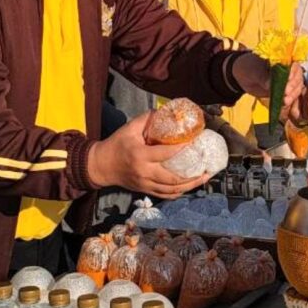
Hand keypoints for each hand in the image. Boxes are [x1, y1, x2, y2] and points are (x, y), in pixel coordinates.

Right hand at [86, 112, 210, 197]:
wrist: (101, 165)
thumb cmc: (116, 144)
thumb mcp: (129, 128)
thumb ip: (147, 119)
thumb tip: (166, 112)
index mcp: (140, 155)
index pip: (165, 154)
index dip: (181, 149)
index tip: (195, 143)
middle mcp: (144, 172)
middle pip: (172, 179)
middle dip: (192, 177)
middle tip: (207, 170)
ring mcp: (145, 184)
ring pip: (171, 190)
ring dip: (189, 187)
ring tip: (203, 179)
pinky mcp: (144, 190)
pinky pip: (164, 195)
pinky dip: (178, 193)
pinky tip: (189, 188)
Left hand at [232, 54, 303, 122]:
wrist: (243, 76)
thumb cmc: (249, 67)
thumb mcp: (254, 70)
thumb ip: (262, 76)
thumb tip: (269, 85)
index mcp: (282, 59)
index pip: (293, 64)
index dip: (292, 72)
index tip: (288, 80)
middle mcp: (288, 69)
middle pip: (297, 77)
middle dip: (293, 85)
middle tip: (286, 93)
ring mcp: (287, 81)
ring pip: (296, 87)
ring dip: (293, 95)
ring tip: (285, 101)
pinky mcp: (284, 91)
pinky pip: (291, 95)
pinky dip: (290, 101)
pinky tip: (286, 105)